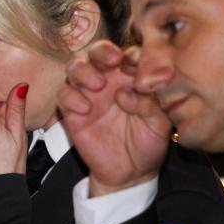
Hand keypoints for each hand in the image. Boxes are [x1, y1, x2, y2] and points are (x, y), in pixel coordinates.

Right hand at [57, 41, 170, 196]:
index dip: (132, 54)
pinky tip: (85, 109)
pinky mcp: (72, 111)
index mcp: (132, 77)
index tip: (138, 64)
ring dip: (84, 71)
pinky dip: (71, 97)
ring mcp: (89, 94)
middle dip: (103, 51)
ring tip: (97, 85)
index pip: (129, 54)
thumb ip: (150, 104)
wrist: (129, 173)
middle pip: (97, 52)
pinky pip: (63, 95)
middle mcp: (109, 80)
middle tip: (113, 61)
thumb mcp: (159, 124)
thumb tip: (126, 93)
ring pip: (76, 67)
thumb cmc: (147, 143)